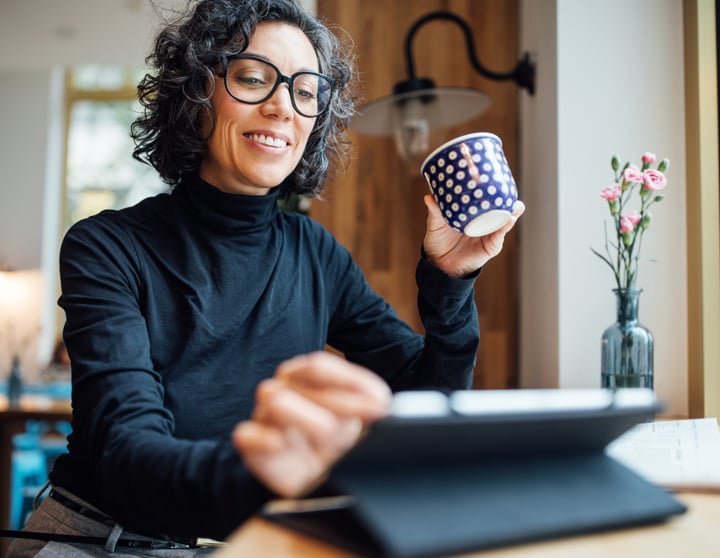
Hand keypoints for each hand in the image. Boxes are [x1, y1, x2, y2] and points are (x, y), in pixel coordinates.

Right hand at [232, 352, 390, 497]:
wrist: (318, 478)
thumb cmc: (338, 439)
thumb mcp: (362, 415)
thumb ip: (372, 400)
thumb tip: (381, 403)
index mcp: (303, 376)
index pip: (317, 366)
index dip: (348, 382)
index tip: (378, 405)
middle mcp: (280, 389)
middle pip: (298, 382)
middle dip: (337, 404)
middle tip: (358, 426)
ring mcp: (264, 417)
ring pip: (276, 401)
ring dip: (309, 421)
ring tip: (329, 440)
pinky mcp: (252, 447)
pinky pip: (247, 434)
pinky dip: (266, 439)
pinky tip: (284, 445)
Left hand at [422, 195, 524, 277]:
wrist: (439, 264)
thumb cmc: (439, 241)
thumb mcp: (436, 225)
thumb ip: (435, 212)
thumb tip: (429, 197)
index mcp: (473, 213)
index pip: (487, 199)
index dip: (496, 189)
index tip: (499, 177)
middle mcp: (484, 221)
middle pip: (502, 208)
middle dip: (509, 199)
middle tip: (509, 190)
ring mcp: (489, 233)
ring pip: (506, 220)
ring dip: (512, 212)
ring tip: (515, 205)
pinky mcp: (491, 246)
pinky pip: (500, 235)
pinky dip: (504, 227)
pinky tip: (507, 220)